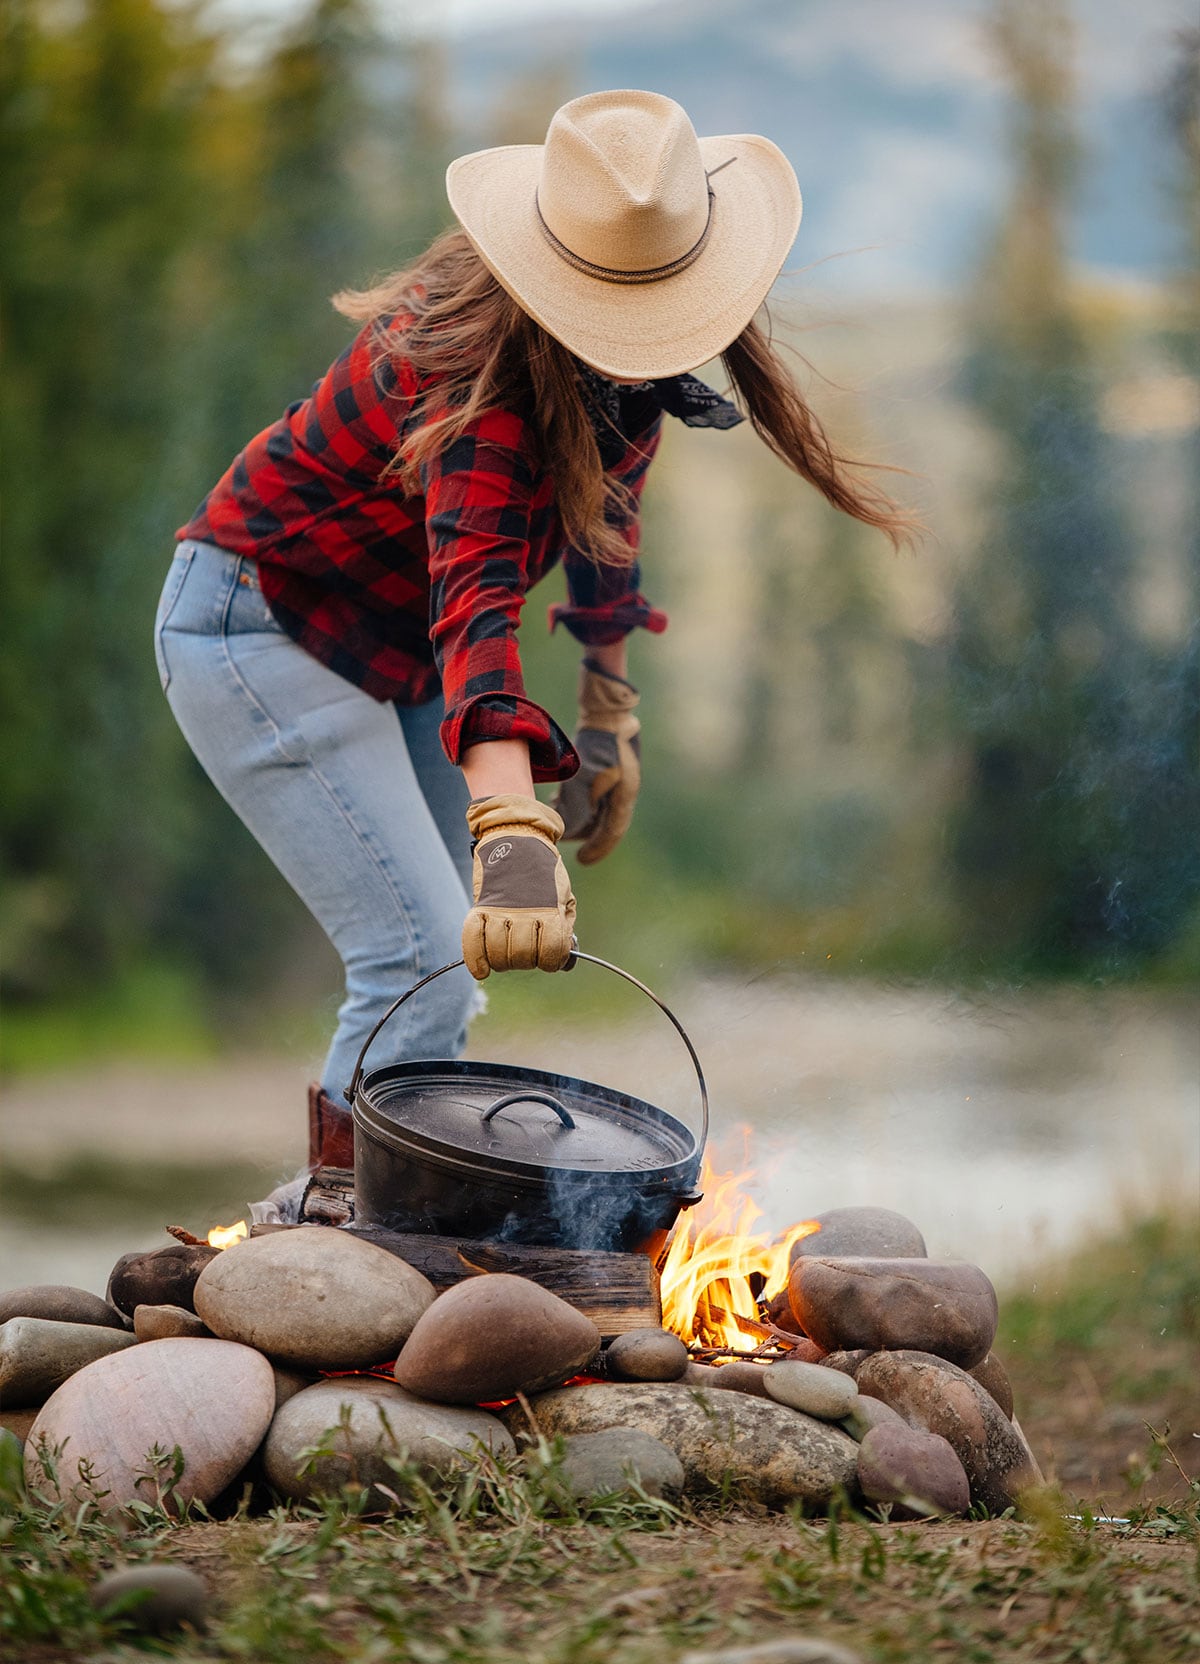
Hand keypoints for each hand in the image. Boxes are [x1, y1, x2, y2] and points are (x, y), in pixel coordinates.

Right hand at [462, 795, 576, 978]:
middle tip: (525, 951)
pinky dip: (475, 960)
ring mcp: (500, 909)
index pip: (552, 953)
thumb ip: (564, 929)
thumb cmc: (543, 873)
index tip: (548, 958)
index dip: (551, 962)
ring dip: (503, 962)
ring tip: (506, 954)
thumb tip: (564, 964)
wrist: (517, 838)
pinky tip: (482, 970)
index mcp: (550, 909)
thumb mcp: (564, 897)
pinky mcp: (480, 906)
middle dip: (526, 962)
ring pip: (499, 954)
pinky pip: (473, 941)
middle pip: (524, 957)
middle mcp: (525, 911)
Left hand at [553, 662, 640, 864]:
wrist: (606, 708)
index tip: (582, 860)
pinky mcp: (607, 766)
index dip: (597, 848)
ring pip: (596, 807)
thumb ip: (580, 804)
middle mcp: (623, 789)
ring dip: (576, 816)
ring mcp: (617, 777)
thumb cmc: (600, 740)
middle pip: (603, 822)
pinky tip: (558, 798)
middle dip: (582, 832)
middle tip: (562, 839)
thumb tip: (569, 829)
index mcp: (625, 794)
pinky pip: (592, 792)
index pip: (611, 831)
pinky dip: (576, 800)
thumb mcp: (589, 776)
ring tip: (555, 818)